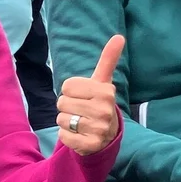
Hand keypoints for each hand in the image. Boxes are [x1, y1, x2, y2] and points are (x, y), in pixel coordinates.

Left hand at [56, 35, 124, 155]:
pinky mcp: (90, 145)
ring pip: (61, 120)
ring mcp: (99, 129)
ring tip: (81, 123)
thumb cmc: (98, 102)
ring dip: (67, 122)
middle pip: (62, 103)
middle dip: (68, 107)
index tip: (83, 96)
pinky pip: (63, 137)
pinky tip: (79, 135)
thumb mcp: (102, 82)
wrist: (106, 135)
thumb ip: (108, 59)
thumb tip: (119, 36)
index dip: (71, 92)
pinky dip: (67, 137)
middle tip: (81, 111)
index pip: (67, 86)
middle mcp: (104, 110)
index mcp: (105, 91)